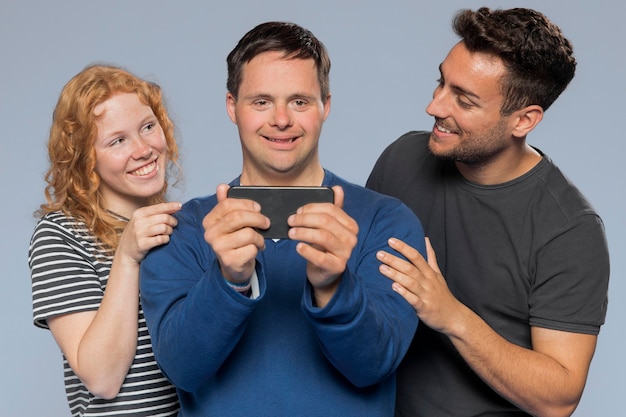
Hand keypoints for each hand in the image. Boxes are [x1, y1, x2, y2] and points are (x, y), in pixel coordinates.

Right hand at [116, 201, 181, 264]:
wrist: (125, 252)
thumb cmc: (139, 233)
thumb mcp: (143, 220)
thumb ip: (157, 213)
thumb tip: (176, 206)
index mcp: (139, 213)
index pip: (159, 207)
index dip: (171, 206)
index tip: (180, 206)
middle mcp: (138, 222)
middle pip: (164, 218)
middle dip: (173, 221)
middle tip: (173, 225)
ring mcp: (139, 233)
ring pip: (164, 228)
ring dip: (170, 231)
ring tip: (168, 233)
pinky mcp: (142, 244)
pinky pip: (161, 239)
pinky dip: (166, 239)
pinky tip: (165, 239)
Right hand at [202, 184, 268, 282]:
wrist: (234, 266)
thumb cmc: (234, 240)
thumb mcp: (230, 222)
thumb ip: (226, 204)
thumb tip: (222, 186)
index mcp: (209, 220)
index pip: (227, 204)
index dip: (246, 204)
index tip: (258, 208)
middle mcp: (210, 234)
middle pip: (238, 217)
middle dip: (257, 218)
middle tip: (266, 222)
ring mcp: (219, 248)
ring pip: (248, 233)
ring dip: (259, 236)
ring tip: (259, 239)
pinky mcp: (230, 260)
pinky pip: (251, 248)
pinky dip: (258, 248)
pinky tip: (255, 249)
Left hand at [287, 185, 357, 305]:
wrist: (326, 273)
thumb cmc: (325, 247)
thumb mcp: (329, 227)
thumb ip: (333, 208)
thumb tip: (337, 189)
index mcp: (350, 225)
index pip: (331, 210)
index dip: (312, 208)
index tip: (298, 211)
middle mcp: (351, 238)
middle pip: (326, 222)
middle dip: (305, 219)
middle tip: (291, 221)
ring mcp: (345, 253)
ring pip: (323, 237)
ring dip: (303, 232)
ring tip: (291, 232)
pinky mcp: (336, 267)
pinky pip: (320, 257)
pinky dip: (307, 250)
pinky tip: (298, 247)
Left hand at [376, 237, 463, 332]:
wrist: (454, 317)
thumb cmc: (442, 294)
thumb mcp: (438, 274)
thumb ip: (431, 257)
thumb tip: (426, 239)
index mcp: (429, 272)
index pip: (416, 256)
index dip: (403, 247)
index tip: (390, 240)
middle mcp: (428, 282)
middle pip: (410, 268)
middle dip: (394, 260)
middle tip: (379, 253)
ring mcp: (426, 295)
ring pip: (410, 282)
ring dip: (396, 275)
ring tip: (381, 268)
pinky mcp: (424, 308)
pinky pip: (414, 300)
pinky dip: (404, 293)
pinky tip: (394, 287)